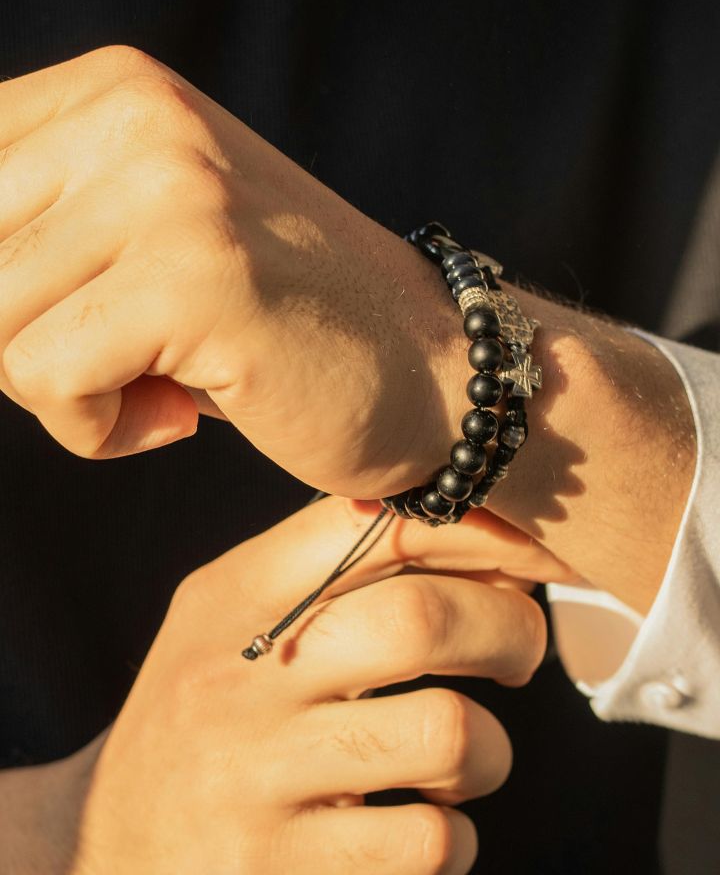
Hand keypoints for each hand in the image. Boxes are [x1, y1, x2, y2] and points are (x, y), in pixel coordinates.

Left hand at [0, 45, 694, 609]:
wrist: (433, 368)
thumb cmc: (283, 326)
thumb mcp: (150, 240)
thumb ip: (43, 234)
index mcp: (117, 91)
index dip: (2, 287)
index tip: (73, 323)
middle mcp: (139, 116)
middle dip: (21, 343)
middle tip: (125, 360)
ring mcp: (171, 189)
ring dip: (63, 393)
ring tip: (166, 385)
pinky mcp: (195, 277)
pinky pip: (46, 380)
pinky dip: (98, 431)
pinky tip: (184, 414)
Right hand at [10, 497, 547, 874]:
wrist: (116, 844)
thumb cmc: (210, 712)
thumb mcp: (239, 619)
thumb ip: (338, 572)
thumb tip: (492, 554)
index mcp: (234, 597)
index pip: (373, 528)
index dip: (479, 532)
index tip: (537, 552)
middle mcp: (238, 679)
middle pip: (420, 620)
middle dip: (510, 629)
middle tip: (520, 652)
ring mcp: (256, 781)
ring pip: (447, 735)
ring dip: (489, 748)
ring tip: (461, 757)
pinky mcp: (280, 874)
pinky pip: (427, 843)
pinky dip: (452, 836)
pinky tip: (419, 827)